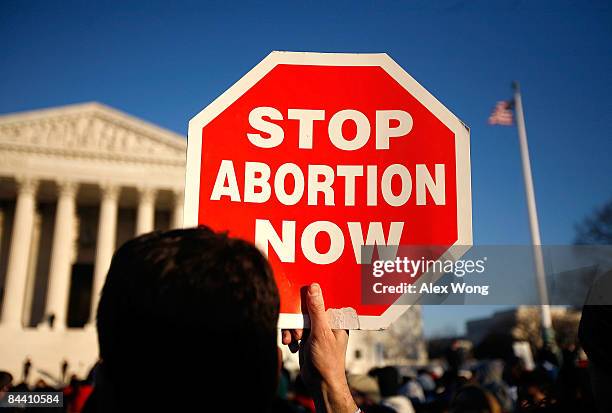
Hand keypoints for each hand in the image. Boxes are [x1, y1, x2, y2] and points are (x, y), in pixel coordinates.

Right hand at [282, 283, 356, 412]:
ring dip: (291, 329)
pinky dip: (290, 336)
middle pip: (306, 308)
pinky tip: (292, 345)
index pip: (323, 298)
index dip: (310, 296)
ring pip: (298, 319)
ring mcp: (316, 329)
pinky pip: (293, 329)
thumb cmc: (327, 361)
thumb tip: (314, 288)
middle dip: (297, 319)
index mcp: (337, 318)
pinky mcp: (307, 337)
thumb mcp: (321, 333)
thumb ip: (316, 310)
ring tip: (292, 340)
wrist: (320, 384)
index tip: (298, 295)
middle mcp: (327, 321)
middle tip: (297, 333)